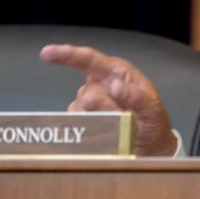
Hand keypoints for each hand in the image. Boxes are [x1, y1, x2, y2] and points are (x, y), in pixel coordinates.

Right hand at [40, 44, 177, 156]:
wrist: (149, 145)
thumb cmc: (153, 122)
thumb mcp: (152, 110)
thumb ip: (137, 97)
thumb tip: (115, 85)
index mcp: (117, 72)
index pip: (90, 60)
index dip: (67, 55)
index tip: (46, 53)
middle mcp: (99, 83)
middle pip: (86, 94)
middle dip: (103, 110)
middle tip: (124, 119)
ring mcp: (89, 102)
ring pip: (80, 112)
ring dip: (99, 122)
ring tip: (120, 126)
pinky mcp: (82, 119)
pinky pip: (77, 125)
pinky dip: (89, 130)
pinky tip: (104, 132)